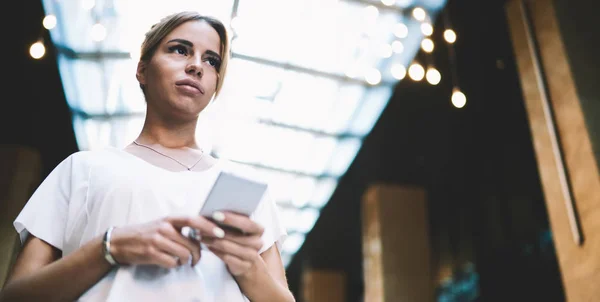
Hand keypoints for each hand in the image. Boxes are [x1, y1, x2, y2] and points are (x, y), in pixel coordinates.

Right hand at [109, 216, 224, 267]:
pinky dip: (174, 265)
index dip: (208, 226)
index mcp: (170, 219)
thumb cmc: (147, 233)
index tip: (220, 232)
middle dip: (198, 254)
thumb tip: (204, 233)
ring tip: (181, 261)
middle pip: (191, 243)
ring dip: (186, 261)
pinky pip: (172, 263)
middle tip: (197, 259)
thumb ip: (181, 227)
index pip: (193, 219)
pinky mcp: (151, 253)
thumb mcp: (164, 225)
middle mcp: (164, 228)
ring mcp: (157, 240)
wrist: (120, 242)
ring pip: (183, 254)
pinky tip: (170, 263)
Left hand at [202, 211, 264, 276]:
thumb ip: (231, 219)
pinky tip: (207, 245)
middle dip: (216, 231)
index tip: (215, 214)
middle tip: (200, 226)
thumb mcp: (238, 227)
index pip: (246, 223)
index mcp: (259, 229)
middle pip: (235, 237)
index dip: (231, 219)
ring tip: (200, 236)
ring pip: (228, 247)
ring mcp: (253, 256)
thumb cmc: (239, 237)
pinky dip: (215, 251)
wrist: (246, 259)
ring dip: (212, 241)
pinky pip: (226, 258)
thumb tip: (214, 210)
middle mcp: (258, 242)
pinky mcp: (244, 266)